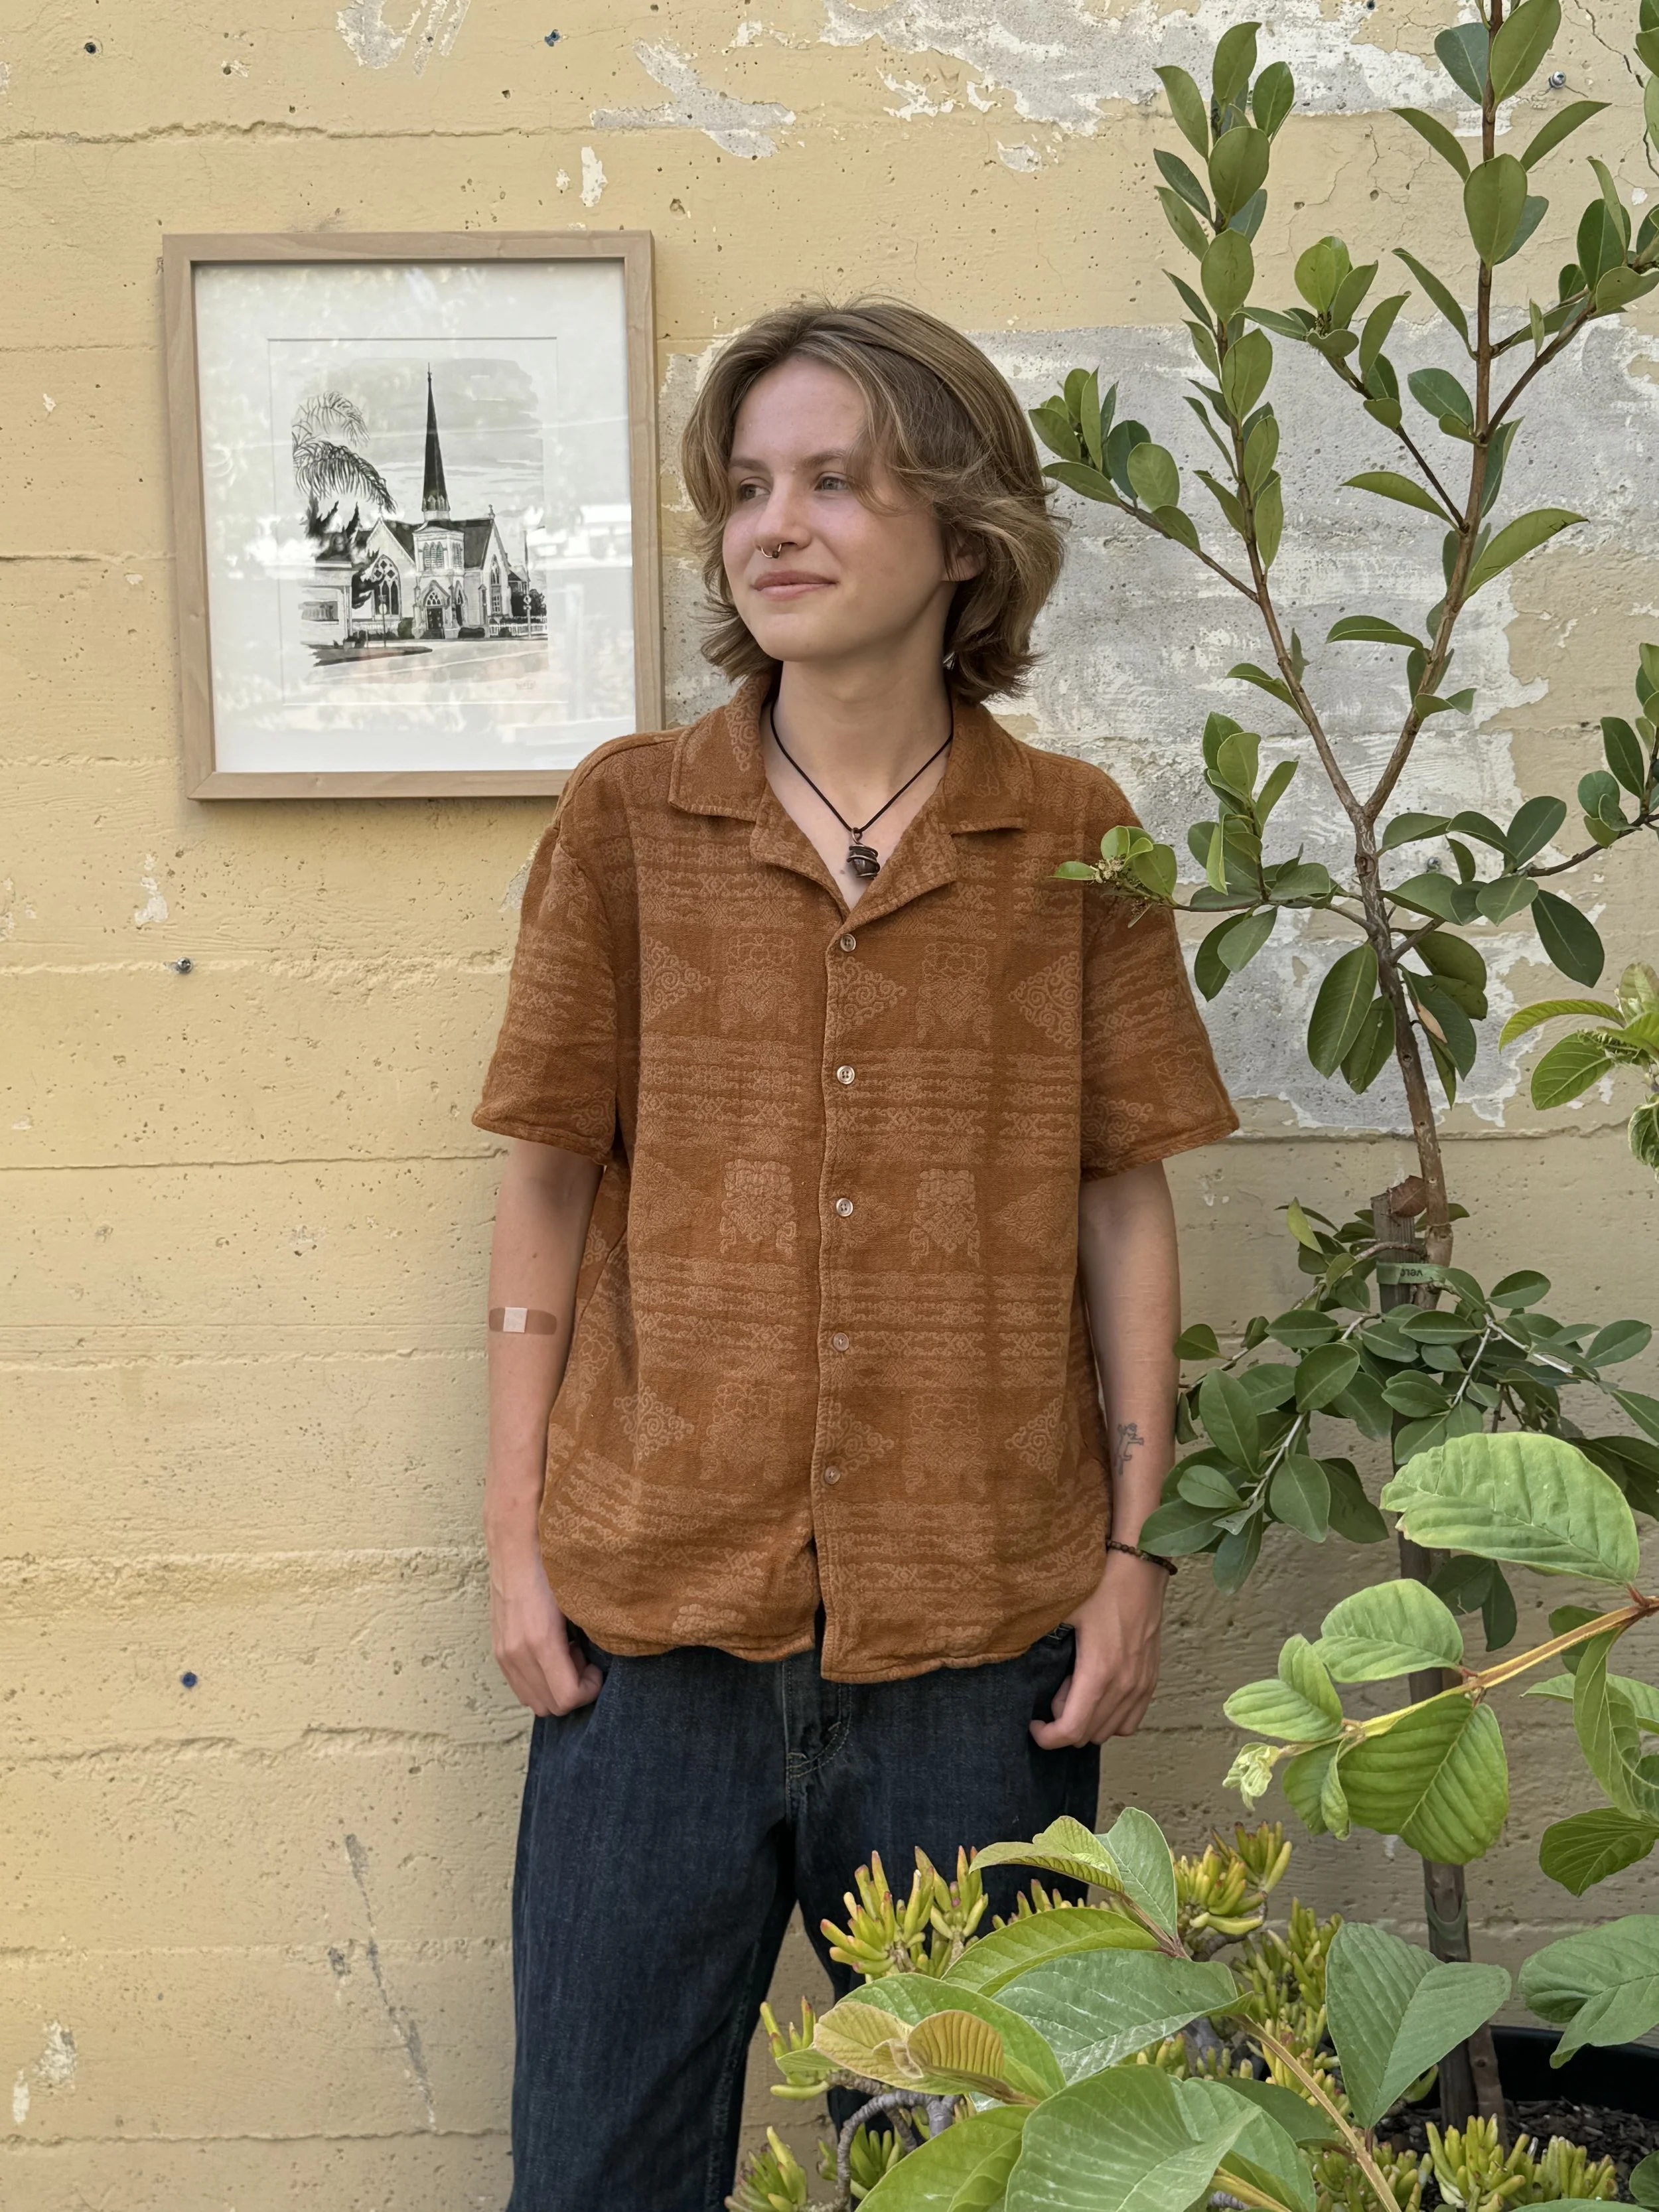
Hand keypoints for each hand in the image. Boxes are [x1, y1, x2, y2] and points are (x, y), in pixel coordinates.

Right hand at [488, 1537, 602, 1716]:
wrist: (515, 1544)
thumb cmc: (553, 1566)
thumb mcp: (580, 1600)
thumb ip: (591, 1635)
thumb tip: (604, 1660)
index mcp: (541, 1641)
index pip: (566, 1699)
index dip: (589, 1691)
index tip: (597, 1668)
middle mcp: (517, 1653)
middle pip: (550, 1707)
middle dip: (572, 1690)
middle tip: (583, 1659)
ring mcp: (504, 1652)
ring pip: (533, 1701)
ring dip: (555, 1686)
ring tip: (567, 1654)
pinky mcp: (498, 1649)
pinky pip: (519, 1685)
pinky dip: (539, 1679)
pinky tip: (551, 1649)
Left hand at [1030, 1550, 1166, 1749]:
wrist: (1140, 1566)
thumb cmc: (1100, 1584)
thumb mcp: (1062, 1611)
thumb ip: (1038, 1642)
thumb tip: (1015, 1659)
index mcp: (1099, 1672)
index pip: (1072, 1730)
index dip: (1047, 1737)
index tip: (1033, 1723)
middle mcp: (1124, 1685)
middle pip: (1089, 1735)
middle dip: (1064, 1724)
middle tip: (1052, 1692)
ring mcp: (1141, 1684)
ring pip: (1111, 1731)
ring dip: (1088, 1722)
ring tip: (1075, 1690)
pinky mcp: (1151, 1679)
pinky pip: (1131, 1720)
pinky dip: (1111, 1718)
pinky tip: (1097, 1693)